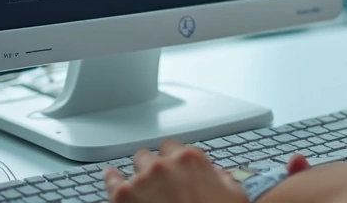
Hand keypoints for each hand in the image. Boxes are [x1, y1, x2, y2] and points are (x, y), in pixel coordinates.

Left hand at [104, 140, 247, 202]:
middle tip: (159, 184)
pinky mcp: (122, 197)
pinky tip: (112, 179)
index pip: (174, 147)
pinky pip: (111, 181)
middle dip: (154, 168)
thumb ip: (225, 181)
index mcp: (190, 161)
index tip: (174, 170)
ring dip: (139, 176)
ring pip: (134, 166)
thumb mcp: (235, 198)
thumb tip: (219, 177)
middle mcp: (163, 165)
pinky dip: (112, 180)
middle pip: (150, 156)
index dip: (173, 160)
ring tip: (141, 189)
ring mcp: (141, 180)